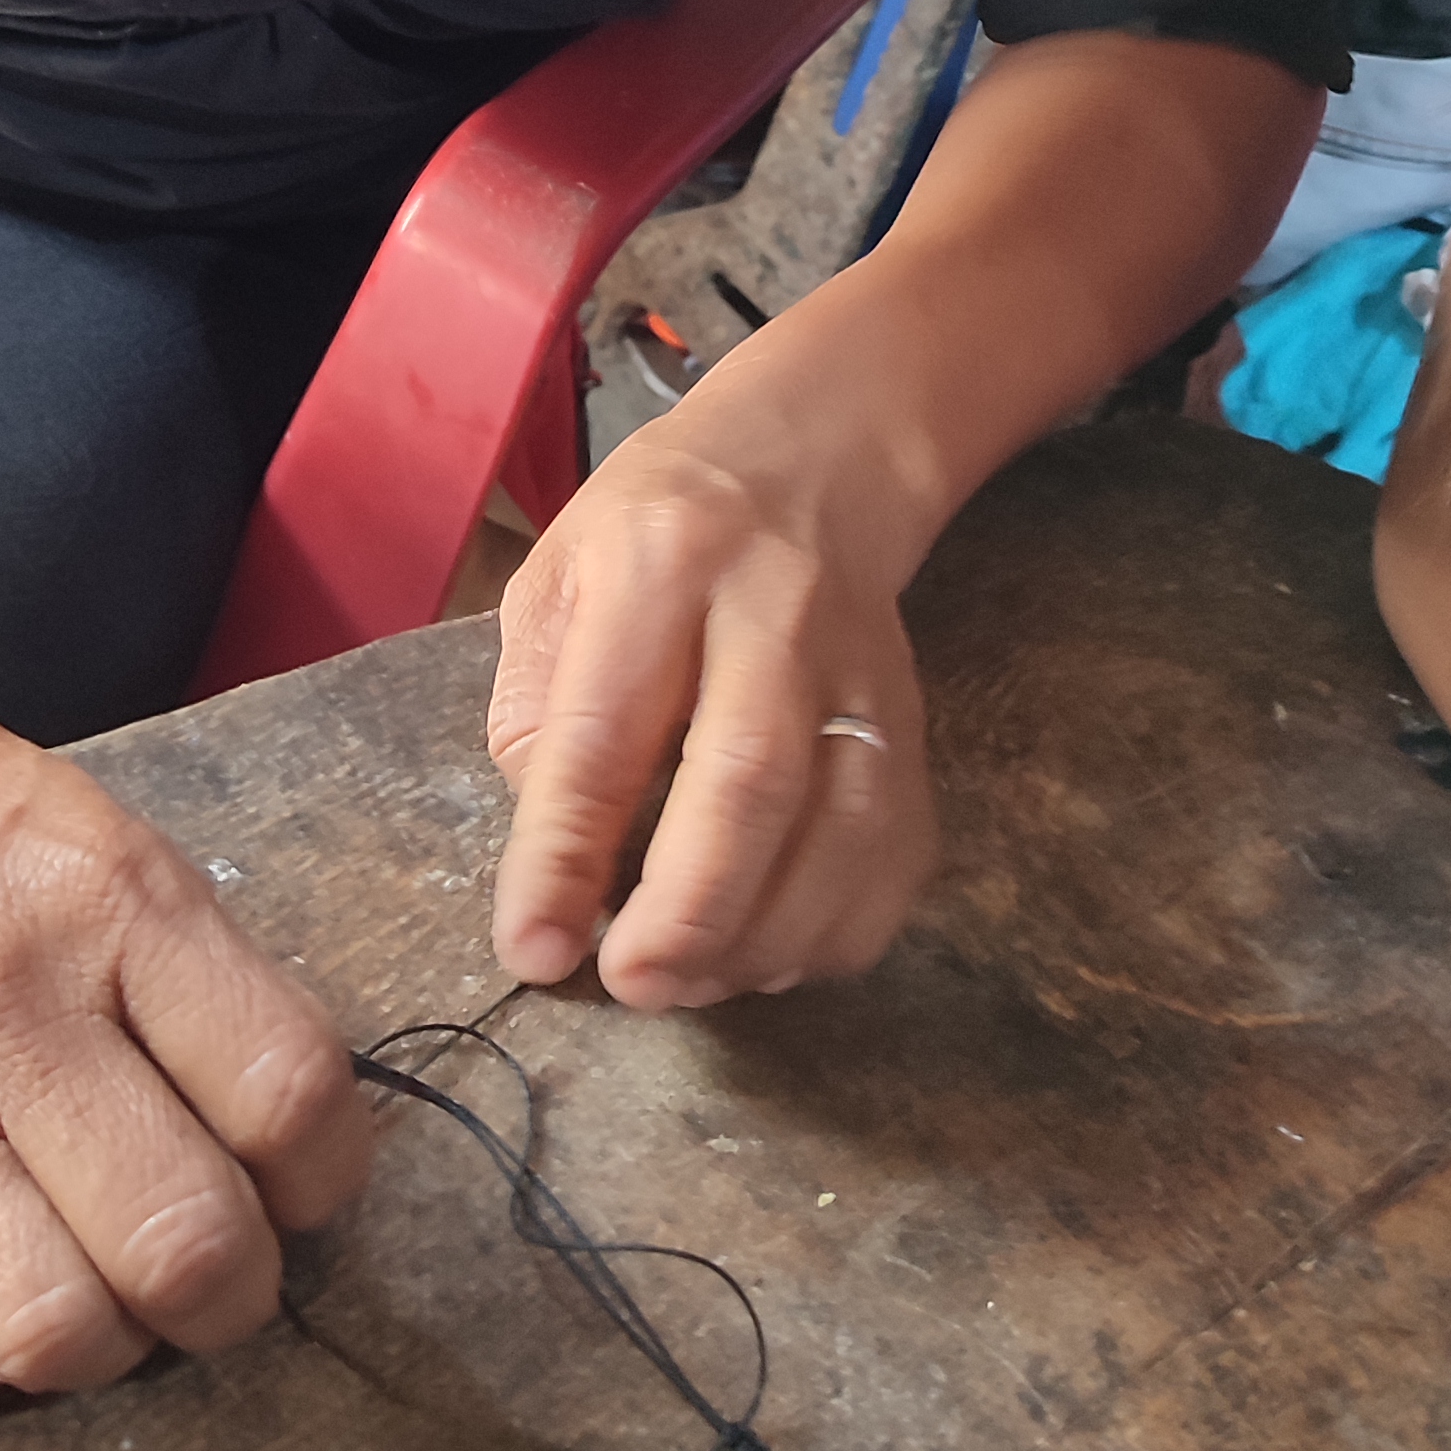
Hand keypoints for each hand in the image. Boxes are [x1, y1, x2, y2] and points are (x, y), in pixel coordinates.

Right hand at [0, 627, 369, 1436]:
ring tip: (93, 1288)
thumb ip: (195, 973)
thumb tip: (291, 1137)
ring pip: (51, 1330)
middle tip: (209, 1262)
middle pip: (187, 1246)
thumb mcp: (96, 826)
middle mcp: (8, 1009)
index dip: (330, 1175)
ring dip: (101, 1346)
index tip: (301, 1181)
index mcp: (110, 903)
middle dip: (233, 1292)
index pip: (291, 1094)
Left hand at [484, 384, 937, 1008]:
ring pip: (842, 828)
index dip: (566, 853)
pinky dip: (835, 933)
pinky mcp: (917, 726)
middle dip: (687, 910)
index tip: (533, 948)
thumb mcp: (555, 579)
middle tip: (630, 986)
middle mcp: (774, 611)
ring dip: (764, 937)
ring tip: (689, 980)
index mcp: (659, 561)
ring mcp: (863, 671)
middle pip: (750, 779)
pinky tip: (769, 954)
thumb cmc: (655, 534)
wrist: (811, 464)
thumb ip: (536, 709)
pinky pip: (897, 856)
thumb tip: (555, 860)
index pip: (606, 728)